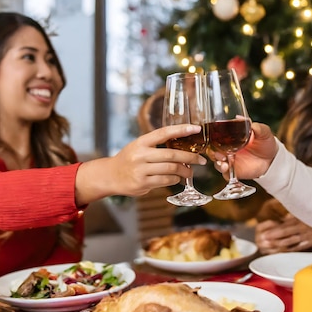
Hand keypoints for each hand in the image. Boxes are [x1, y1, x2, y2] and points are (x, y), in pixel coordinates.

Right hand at [75, 125, 206, 204]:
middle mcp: (140, 154)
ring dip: (185, 171)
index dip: (181, 129)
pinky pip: (165, 180)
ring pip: (171, 169)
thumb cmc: (130, 159)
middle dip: (190, 157)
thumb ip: (157, 146)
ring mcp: (140, 169)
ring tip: (190, 172)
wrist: (110, 175)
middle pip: (172, 155)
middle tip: (201, 160)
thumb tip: (184, 147)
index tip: (196, 128)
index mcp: (141, 142)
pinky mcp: (142, 183)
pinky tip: (178, 178)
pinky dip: (175, 179)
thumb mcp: (139, 146)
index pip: (164, 132)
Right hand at [213, 122, 277, 179]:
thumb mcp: (262, 132)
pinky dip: (225, 172)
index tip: (214, 140)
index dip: (213, 139)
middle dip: (213, 153)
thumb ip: (254, 126)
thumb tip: (240, 118)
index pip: (216, 137)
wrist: (273, 158)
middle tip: (220, 154)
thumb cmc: (266, 142)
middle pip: (213, 150)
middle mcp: (228, 149)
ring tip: (224, 163)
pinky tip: (227, 169)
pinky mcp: (235, 171)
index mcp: (231, 138)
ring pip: (217, 162)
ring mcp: (231, 161)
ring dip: (218, 163)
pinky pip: (226, 173)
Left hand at [255, 214, 311, 253]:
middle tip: (263, 242)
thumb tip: (288, 217)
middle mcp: (304, 228)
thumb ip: (297, 214)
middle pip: (286, 234)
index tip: (264, 233)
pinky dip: (290, 250)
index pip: (285, 226)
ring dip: (279, 245)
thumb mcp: (310, 210)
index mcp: (302, 219)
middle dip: (273, 238)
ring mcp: (309, 236)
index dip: (274, 230)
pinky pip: (299, 247)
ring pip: (291, 242)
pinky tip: (282, 252)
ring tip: (268, 248)